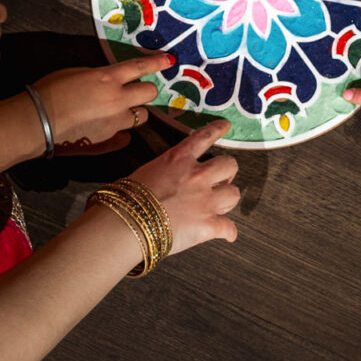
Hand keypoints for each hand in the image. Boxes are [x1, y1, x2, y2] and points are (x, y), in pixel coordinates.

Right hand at [31, 54, 169, 150]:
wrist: (38, 122)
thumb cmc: (51, 91)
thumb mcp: (76, 73)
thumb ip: (100, 76)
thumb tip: (111, 79)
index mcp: (108, 78)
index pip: (140, 68)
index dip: (157, 63)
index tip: (169, 60)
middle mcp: (117, 100)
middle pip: (149, 94)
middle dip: (147, 90)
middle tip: (137, 89)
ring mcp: (115, 122)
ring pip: (140, 116)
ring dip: (134, 111)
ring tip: (119, 110)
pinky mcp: (108, 139)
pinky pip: (125, 134)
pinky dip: (121, 129)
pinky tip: (110, 126)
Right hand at [125, 119, 240, 251]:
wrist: (127, 224)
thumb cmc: (127, 199)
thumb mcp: (146, 172)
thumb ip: (165, 172)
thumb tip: (166, 182)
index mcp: (179, 159)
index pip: (203, 137)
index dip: (217, 130)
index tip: (226, 126)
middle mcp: (197, 176)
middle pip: (229, 165)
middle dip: (227, 173)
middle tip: (219, 181)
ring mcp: (205, 201)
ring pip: (234, 194)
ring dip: (227, 200)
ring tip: (219, 206)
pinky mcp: (208, 226)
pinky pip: (229, 228)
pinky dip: (228, 232)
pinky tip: (227, 234)